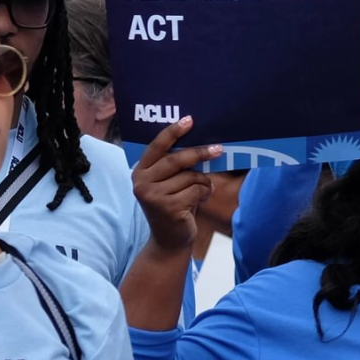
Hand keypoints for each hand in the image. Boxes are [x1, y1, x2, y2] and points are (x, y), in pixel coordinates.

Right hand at [129, 117, 221, 253]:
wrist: (170, 240)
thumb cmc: (175, 204)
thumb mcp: (170, 183)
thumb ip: (176, 166)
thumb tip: (202, 143)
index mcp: (140, 171)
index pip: (156, 146)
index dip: (172, 132)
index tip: (189, 120)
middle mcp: (141, 183)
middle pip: (176, 160)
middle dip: (200, 153)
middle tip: (219, 149)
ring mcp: (153, 196)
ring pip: (190, 176)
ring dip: (204, 182)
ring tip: (203, 191)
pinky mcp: (168, 208)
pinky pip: (196, 190)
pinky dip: (205, 193)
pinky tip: (202, 200)